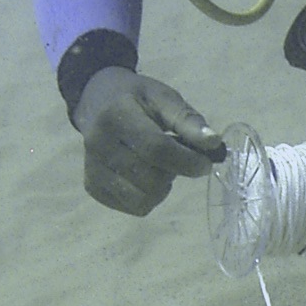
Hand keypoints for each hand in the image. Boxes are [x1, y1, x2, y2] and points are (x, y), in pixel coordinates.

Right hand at [72, 66, 222, 214]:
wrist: (97, 102)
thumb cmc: (137, 99)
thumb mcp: (164, 97)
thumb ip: (188, 120)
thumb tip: (213, 143)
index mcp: (116, 116)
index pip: (156, 148)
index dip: (187, 161)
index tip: (206, 163)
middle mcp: (98, 145)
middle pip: (150, 179)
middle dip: (175, 173)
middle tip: (180, 159)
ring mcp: (92, 169)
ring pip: (142, 199)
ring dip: (163, 188)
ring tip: (160, 166)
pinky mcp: (92, 187)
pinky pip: (134, 207)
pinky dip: (149, 197)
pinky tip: (146, 176)